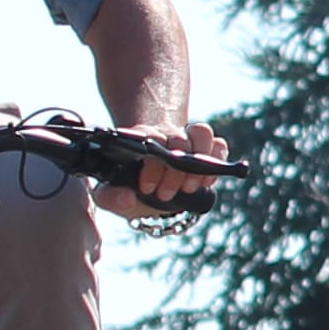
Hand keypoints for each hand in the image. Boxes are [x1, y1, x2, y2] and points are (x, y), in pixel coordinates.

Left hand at [100, 119, 228, 221]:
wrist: (147, 188)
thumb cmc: (126, 188)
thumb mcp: (109, 195)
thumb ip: (110, 197)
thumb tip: (127, 198)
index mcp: (139, 140)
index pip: (151, 140)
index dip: (153, 165)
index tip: (147, 188)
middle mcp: (165, 135)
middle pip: (179, 139)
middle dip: (175, 172)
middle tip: (164, 194)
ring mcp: (188, 139)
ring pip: (202, 131)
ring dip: (200, 161)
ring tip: (189, 187)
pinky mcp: (206, 148)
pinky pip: (219, 144)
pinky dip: (217, 161)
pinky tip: (206, 182)